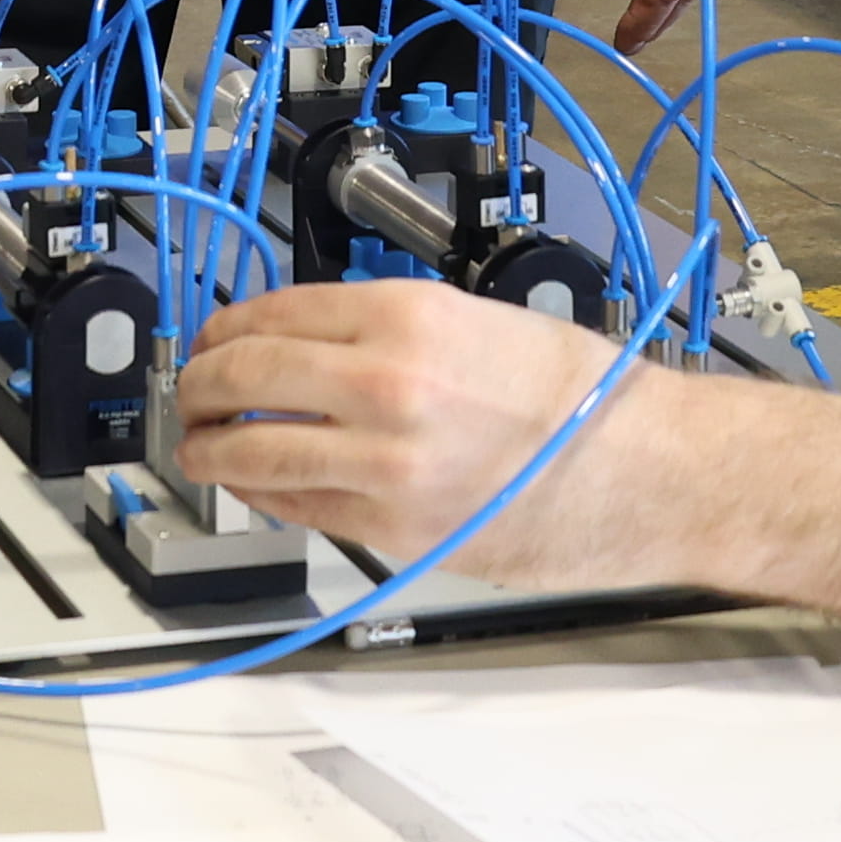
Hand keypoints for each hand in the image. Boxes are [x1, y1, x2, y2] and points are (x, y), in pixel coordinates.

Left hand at [166, 280, 673, 591]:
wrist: (649, 473)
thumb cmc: (584, 398)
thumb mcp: (482, 322)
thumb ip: (392, 330)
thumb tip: (315, 342)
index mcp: (409, 318)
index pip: (274, 313)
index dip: (226, 327)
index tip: (214, 336)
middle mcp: (387, 384)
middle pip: (245, 375)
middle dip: (201, 384)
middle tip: (192, 390)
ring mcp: (384, 463)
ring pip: (252, 451)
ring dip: (209, 448)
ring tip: (200, 445)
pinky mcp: (394, 528)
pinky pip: (299, 505)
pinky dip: (263, 493)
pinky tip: (256, 485)